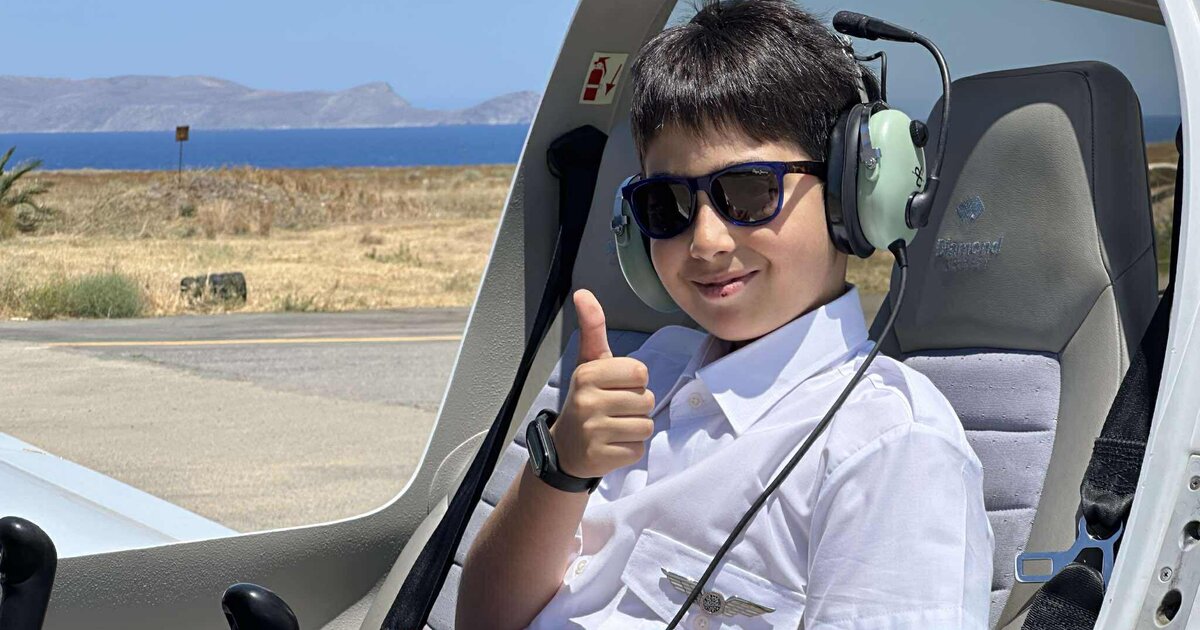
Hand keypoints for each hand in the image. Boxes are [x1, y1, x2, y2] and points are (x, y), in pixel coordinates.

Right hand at [550, 289, 654, 478]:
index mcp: (588, 373)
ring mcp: (593, 430)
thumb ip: (592, 327)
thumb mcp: (589, 363)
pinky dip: (629, 449)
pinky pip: (638, 450)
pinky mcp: (600, 456)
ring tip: (614, 427)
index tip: (615, 387)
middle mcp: (588, 401)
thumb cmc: (587, 400)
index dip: (635, 381)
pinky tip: (611, 445)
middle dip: (637, 407)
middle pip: (647, 400)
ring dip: (635, 429)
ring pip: (645, 426)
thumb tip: (583, 293)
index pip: (640, 371)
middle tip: (614, 410)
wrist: (565, 447)